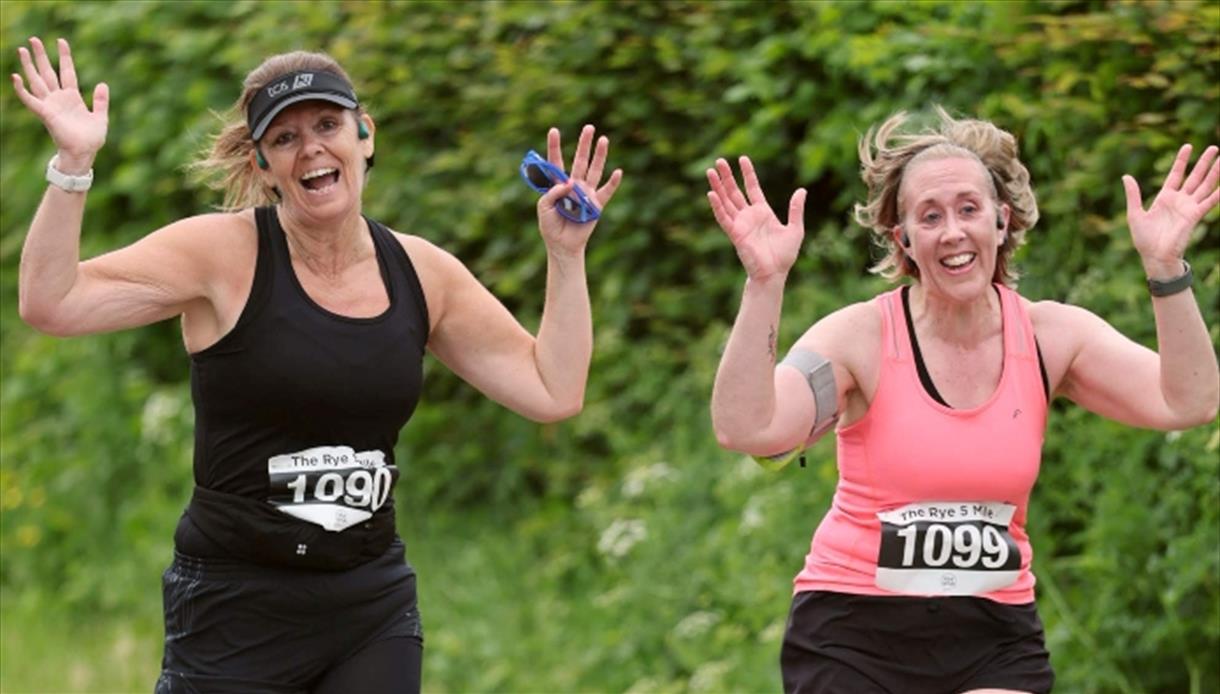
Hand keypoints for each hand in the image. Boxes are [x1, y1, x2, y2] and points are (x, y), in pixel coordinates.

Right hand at [11, 37, 108, 171]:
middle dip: (41, 56)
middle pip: (48, 72)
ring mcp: (51, 105)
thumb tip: (102, 83)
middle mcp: (59, 98)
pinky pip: (30, 100)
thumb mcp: (101, 117)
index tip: (61, 41)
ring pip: (37, 81)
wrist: (84, 154)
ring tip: (22, 49)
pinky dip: (22, 89)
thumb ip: (101, 101)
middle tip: (33, 39)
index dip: (64, 57)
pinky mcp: (45, 114)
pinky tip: (15, 77)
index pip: (67, 71)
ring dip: (28, 66)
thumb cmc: (92, 139)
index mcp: (73, 97)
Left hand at [535, 125, 622, 253]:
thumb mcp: (543, 208)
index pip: (555, 162)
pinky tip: (618, 172)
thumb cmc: (550, 226)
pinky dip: (613, 183)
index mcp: (558, 184)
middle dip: (584, 144)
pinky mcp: (596, 205)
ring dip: (599, 156)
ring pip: (594, 171)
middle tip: (589, 127)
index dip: (554, 146)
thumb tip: (569, 183)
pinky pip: (606, 192)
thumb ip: (552, 193)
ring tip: (604, 139)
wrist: (563, 245)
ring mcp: (586, 194)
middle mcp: (574, 185)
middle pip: (579, 161)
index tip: (554, 130)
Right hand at [706, 156, 805, 281]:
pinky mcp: (735, 234)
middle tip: (719, 160)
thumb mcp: (795, 228)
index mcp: (763, 212)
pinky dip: (717, 206)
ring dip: (718, 187)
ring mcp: (740, 224)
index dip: (748, 173)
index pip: (752, 188)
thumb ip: (796, 209)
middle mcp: (749, 216)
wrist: (775, 273)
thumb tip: (802, 190)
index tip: (742, 158)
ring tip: (710, 171)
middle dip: (727, 176)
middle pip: (734, 191)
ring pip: (726, 201)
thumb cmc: (785, 255)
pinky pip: (723, 218)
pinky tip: (711, 193)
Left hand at [1122, 144, 1219, 277]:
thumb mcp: (1134, 213)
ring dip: (1214, 173)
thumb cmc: (1144, 238)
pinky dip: (1217, 194)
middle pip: (1194, 177)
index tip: (1188, 146)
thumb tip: (1126, 176)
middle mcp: (1179, 200)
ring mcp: (1188, 207)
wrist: (1154, 256)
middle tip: (1214, 148)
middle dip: (1204, 162)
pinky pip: (1208, 202)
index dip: (1182, 161)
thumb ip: (1133, 195)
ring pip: (1204, 186)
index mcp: (1164, 197)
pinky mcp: (1194, 216)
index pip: (1176, 174)